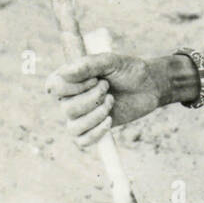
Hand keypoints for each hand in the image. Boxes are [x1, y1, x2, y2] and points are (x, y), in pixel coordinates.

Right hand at [45, 52, 161, 147]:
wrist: (150, 86)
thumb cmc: (128, 71)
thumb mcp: (111, 61)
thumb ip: (88, 65)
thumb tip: (64, 73)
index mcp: (70, 79)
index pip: (54, 86)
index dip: (71, 86)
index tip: (94, 78)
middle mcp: (70, 98)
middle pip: (66, 108)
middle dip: (91, 99)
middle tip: (107, 88)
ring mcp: (81, 116)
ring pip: (73, 126)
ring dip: (96, 115)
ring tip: (111, 101)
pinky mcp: (93, 130)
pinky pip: (82, 141)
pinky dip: (96, 132)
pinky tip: (109, 120)